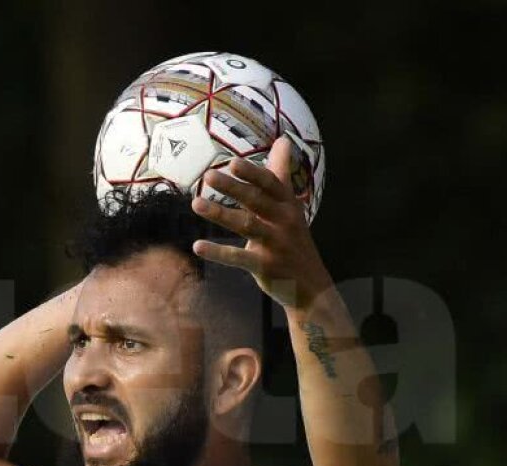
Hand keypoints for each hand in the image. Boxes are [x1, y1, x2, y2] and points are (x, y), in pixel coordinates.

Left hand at [191, 137, 331, 308]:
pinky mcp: (266, 266)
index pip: (270, 184)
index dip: (252, 174)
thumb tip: (283, 140)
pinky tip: (197, 246)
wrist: (311, 285)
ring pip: (246, 225)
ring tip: (196, 204)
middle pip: (256, 201)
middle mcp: (285, 221)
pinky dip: (218, 252)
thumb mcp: (291, 206)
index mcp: (289, 205)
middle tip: (208, 176)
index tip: (232, 162)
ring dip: (220, 214)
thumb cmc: (293, 240)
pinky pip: (238, 258)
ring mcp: (276, 244)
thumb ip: (280, 175)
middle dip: (233, 187)